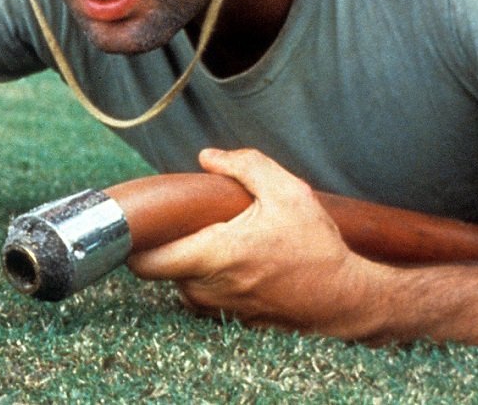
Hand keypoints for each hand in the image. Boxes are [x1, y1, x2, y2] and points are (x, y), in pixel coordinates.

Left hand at [128, 148, 380, 335]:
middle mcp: (209, 289)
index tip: (139, 222)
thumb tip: (208, 157)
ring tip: (218, 239)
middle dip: (166, 245)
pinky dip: (210, 279)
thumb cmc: (317, 246)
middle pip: (161, 268)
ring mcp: (220, 310)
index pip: (145, 261)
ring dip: (189, 262)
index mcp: (214, 255)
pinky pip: (207, 296)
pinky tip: (237, 260)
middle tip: (185, 222)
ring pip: (182, 283)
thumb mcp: (288, 192)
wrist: (346, 299)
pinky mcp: (234, 321)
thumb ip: (245, 166)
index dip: (131, 243)